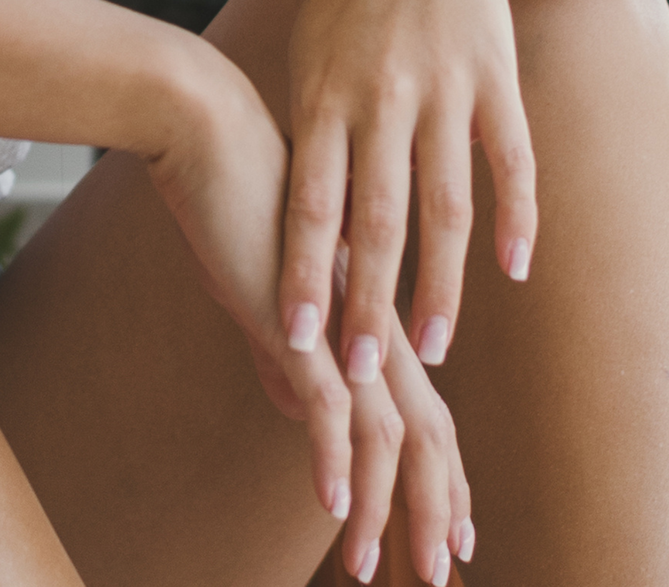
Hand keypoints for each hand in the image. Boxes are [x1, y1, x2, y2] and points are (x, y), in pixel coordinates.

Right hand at [143, 47, 472, 576]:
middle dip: (438, 511)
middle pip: (429, 432)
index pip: (426, 410)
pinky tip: (334, 505)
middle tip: (441, 574)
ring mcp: (341, 320)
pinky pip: (328, 404)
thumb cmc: (240, 190)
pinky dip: (332, 460)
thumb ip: (291, 344)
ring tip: (381, 568)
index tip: (457, 531)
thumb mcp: (276, 282)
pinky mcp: (298, 315)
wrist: (211, 125)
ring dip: (391, 509)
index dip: (445, 476)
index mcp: (374, 315)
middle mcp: (371, 322)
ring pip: (388, 433)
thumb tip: (293, 398)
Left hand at [277, 0, 541, 401]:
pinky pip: (510, 160)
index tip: (298, 344)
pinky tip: (513, 271)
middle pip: (376, 221)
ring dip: (440, 284)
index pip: (310, 205)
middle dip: (369, 304)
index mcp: (323, 94)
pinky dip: (516, 218)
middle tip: (364, 374)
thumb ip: (307, 132)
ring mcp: (444, 88)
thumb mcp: (306, 52)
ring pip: (444, 206)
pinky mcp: (495, 77)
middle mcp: (382, 97)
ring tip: (434, 347)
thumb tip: (299, 221)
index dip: (305, 276)